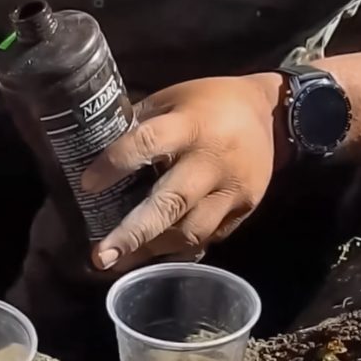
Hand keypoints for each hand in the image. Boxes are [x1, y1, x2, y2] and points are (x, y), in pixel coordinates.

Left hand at [80, 74, 284, 270]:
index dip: (115, 164)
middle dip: (132, 233)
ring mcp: (231, 189)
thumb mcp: (172, 98)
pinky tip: (151, 258)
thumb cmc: (211, 102)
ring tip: (117, 262)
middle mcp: (211, 161)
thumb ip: (139, 124)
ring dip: (150, 250)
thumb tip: (94, 149)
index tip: (86, 185)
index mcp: (190, 125)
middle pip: (170, 203)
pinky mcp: (244, 210)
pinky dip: (177, 251)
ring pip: (190, 231)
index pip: (148, 143)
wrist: (273, 115)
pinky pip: (207, 237)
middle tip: (100, 257)